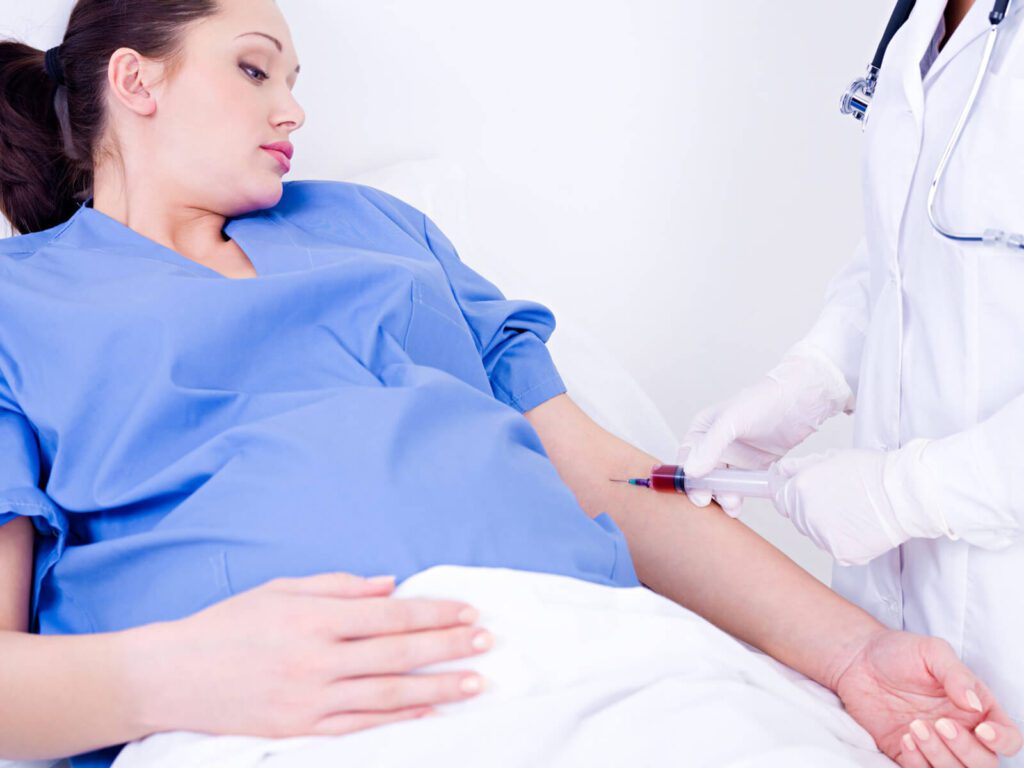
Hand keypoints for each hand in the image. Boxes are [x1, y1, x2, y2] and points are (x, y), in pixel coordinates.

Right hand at [128, 571, 493, 737]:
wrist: (171, 676)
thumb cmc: (228, 624)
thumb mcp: (280, 589)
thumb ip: (340, 586)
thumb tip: (391, 584)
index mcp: (314, 617)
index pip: (390, 615)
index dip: (434, 613)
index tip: (468, 612)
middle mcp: (317, 658)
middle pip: (398, 653)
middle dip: (448, 646)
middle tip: (487, 642)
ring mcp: (310, 699)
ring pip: (388, 694)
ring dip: (437, 687)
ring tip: (476, 682)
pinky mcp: (300, 729)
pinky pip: (360, 726)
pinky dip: (399, 721)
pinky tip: (430, 714)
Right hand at [679, 351, 851, 515]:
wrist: (801, 402)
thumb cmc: (764, 402)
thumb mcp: (732, 421)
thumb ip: (710, 446)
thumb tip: (691, 471)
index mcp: (703, 430)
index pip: (687, 458)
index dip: (689, 478)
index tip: (698, 494)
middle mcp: (716, 445)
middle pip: (703, 475)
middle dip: (707, 490)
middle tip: (714, 502)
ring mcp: (735, 457)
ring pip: (721, 483)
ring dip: (723, 496)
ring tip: (732, 504)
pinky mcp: (753, 466)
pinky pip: (741, 485)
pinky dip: (739, 495)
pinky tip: (741, 503)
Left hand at [767, 448, 907, 564]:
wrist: (904, 494)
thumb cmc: (874, 473)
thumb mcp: (832, 458)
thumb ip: (801, 467)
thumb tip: (781, 471)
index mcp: (801, 488)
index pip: (781, 498)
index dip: (791, 495)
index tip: (800, 496)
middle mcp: (806, 514)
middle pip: (798, 517)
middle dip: (812, 510)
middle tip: (839, 501)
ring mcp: (822, 536)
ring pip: (816, 534)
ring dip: (828, 526)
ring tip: (854, 512)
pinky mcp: (841, 553)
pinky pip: (836, 549)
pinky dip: (846, 542)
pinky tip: (861, 527)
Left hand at [831, 629, 1021, 766]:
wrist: (857, 660)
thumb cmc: (900, 651)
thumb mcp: (931, 651)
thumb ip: (956, 675)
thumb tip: (974, 704)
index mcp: (977, 708)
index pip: (1007, 737)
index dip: (1003, 740)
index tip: (982, 730)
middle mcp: (962, 732)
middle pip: (985, 763)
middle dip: (966, 750)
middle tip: (939, 724)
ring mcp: (936, 746)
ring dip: (940, 757)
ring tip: (915, 727)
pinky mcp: (908, 754)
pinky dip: (918, 763)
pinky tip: (904, 738)